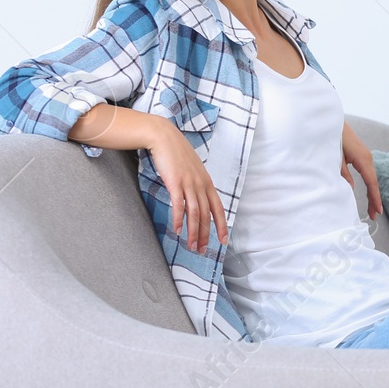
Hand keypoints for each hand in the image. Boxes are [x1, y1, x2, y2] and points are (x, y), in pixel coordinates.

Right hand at [147, 117, 228, 254]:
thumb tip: (197, 198)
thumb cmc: (177, 155)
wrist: (165, 138)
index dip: (222, 225)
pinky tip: (177, 230)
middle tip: (202, 250)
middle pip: (206, 214)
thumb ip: (196, 184)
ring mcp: (189, 183)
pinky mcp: (175, 182)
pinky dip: (179, 219)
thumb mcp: (192, 170)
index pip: (218, 208)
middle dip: (205, 234)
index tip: (224, 240)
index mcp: (207, 182)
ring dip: (193, 231)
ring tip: (191, 246)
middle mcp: (201, 184)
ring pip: (195, 212)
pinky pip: (179, 204)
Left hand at [341, 120, 383, 221]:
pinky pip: (367, 173)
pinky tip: (368, 193)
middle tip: (374, 216)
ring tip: (372, 209)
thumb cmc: (331, 137)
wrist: (330, 120)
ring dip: (372, 193)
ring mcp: (365, 155)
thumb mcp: (334, 157)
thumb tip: (349, 190)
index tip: (377, 211)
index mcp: (362, 159)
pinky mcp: (360, 155)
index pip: (371, 182)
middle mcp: (367, 157)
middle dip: (374, 199)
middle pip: (373, 181)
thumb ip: (343, 174)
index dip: (374, 197)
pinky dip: (368, 184)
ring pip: (371, 177)